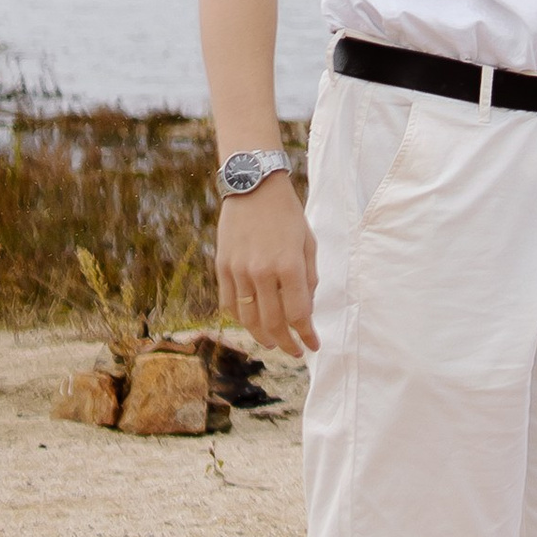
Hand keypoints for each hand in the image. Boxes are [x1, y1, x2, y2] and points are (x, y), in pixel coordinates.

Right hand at [217, 176, 318, 355]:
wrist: (253, 186)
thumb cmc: (287, 214)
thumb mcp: (308, 242)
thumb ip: (308, 278)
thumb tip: (305, 310)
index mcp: (289, 265)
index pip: (299, 314)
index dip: (307, 335)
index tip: (313, 345)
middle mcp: (262, 272)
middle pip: (273, 323)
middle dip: (287, 342)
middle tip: (295, 351)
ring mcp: (239, 271)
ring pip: (248, 319)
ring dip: (263, 336)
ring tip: (274, 343)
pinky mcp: (222, 268)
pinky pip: (230, 304)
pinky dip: (241, 319)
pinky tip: (252, 324)